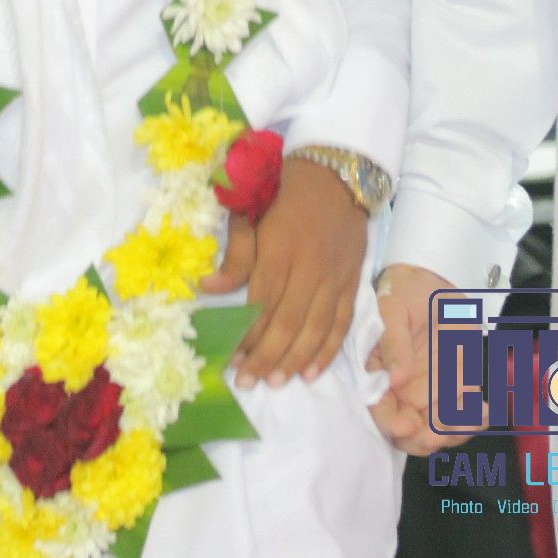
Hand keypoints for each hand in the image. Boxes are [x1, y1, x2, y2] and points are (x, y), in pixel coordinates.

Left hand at [200, 155, 368, 387]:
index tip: (230, 359)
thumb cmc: (284, 190)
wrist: (337, 174)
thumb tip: (205, 288)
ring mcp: (334, 276)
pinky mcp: (352, 282)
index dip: (246, 333)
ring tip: (275, 383)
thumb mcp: (251, 211)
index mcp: (280, 246)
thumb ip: (234, 254)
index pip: (261, 300)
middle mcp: (309, 266)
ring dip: (294, 360)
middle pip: (287, 321)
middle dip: (266, 357)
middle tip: (248, 382)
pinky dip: (327, 350)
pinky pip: (341, 323)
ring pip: (315, 328)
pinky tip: (310, 371)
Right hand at [369, 263, 470, 453]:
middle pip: (405, 432)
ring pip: (436, 431)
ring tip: (470, 417)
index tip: (408, 425)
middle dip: (422, 439)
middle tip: (438, 433)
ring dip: (452, 433)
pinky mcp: (452, 390)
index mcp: (375, 373)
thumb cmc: (404, 290)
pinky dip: (475, 420)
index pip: (378, 408)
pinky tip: (486, 410)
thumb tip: (395, 380)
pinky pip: (462, 415)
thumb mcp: (393, 309)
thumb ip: (394, 344)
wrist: (433, 279)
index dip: (390, 422)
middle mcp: (398, 391)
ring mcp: (425, 394)